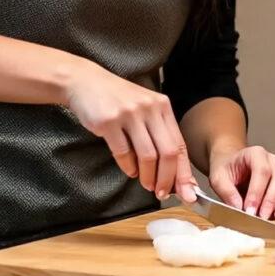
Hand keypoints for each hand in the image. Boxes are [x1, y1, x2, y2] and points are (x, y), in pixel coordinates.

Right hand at [62, 59, 196, 202]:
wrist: (87, 83)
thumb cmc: (119, 101)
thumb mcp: (145, 109)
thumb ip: (159, 133)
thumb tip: (173, 169)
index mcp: (163, 106)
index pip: (180, 144)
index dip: (184, 171)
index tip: (187, 190)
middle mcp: (150, 108)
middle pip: (168, 152)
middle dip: (168, 178)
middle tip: (164, 193)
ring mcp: (130, 114)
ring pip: (148, 155)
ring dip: (149, 176)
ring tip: (147, 185)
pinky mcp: (109, 121)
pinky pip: (123, 152)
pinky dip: (129, 167)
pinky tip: (131, 172)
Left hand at [209, 144, 274, 218]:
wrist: (231, 165)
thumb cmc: (226, 169)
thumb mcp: (218, 178)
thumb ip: (227, 192)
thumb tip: (239, 208)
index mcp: (255, 153)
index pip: (261, 171)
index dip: (257, 192)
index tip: (250, 209)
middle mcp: (271, 160)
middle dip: (271, 200)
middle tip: (262, 217)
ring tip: (272, 216)